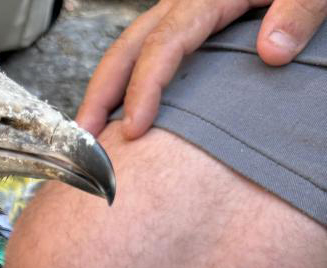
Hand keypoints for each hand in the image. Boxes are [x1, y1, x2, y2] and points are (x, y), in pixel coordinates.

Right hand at [76, 0, 326, 138]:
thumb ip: (300, 11)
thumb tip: (272, 52)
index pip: (164, 43)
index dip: (145, 87)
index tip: (135, 128)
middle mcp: (187, 3)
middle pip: (128, 47)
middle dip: (100, 93)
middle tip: (85, 138)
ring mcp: (183, 14)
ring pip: (129, 49)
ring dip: (105, 91)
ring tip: (91, 132)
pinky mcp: (189, 27)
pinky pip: (146, 54)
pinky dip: (126, 84)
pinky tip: (122, 112)